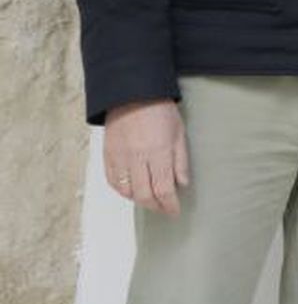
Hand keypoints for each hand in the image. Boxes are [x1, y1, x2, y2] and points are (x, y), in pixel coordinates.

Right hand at [104, 99, 188, 214]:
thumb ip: (181, 160)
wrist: (132, 92)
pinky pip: (113, 181)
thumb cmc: (159, 110)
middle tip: (164, 208)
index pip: (164, 188)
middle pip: (145, 195)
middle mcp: (138, 157)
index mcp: (159, 151)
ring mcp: (120, 157)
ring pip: (128, 191)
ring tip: (150, 199)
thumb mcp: (179, 132)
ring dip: (140, 200)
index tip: (174, 211)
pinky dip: (123, 191)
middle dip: (156, 206)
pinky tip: (132, 190)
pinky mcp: (108, 155)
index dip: (170, 205)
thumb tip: (182, 184)